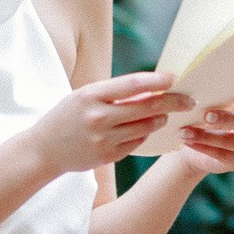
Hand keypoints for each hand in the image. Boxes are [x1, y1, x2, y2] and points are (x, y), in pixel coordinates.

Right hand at [30, 72, 187, 175]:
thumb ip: (113, 93)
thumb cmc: (67, 116)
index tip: (175, 78)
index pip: (133, 84)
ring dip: (161, 119)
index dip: (158, 81)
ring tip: (167, 115)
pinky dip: (145, 133)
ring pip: (146, 127)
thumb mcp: (83, 96)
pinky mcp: (108, 155)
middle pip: (146, 107)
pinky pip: (137, 142)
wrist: (43, 150)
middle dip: (172, 102)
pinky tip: (148, 128)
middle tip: (190, 100)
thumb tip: (150, 88)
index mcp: (92, 95)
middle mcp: (99, 117)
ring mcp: (104, 138)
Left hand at [179, 92, 233, 174]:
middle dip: (226, 119)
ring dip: (208, 136)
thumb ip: (215, 99)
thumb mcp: (213, 106)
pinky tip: (189, 142)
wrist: (199, 145)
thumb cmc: (208, 117)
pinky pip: (224, 155)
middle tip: (207, 116)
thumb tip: (198, 92)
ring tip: (187, 132)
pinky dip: (204, 148)